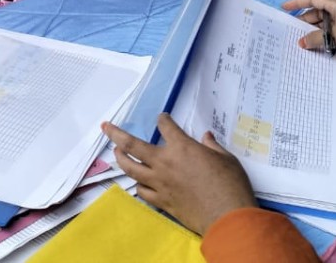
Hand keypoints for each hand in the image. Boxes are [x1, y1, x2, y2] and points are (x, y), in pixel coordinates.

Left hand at [102, 114, 256, 235]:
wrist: (226, 217)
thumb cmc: (230, 185)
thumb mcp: (226, 159)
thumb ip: (212, 146)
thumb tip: (205, 137)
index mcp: (181, 147)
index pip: (165, 126)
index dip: (163, 119)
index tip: (162, 118)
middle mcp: (165, 162)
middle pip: (132, 145)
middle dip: (116, 133)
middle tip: (106, 127)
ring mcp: (160, 183)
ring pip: (131, 168)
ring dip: (120, 158)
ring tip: (116, 151)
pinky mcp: (161, 201)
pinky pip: (142, 191)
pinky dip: (138, 184)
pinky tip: (138, 181)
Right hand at [282, 0, 335, 66]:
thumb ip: (316, 38)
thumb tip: (301, 42)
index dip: (297, 2)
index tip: (284, 8)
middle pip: (318, 12)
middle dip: (305, 20)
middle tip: (291, 30)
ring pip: (325, 24)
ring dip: (314, 31)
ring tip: (301, 40)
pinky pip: (332, 34)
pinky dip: (323, 38)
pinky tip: (316, 46)